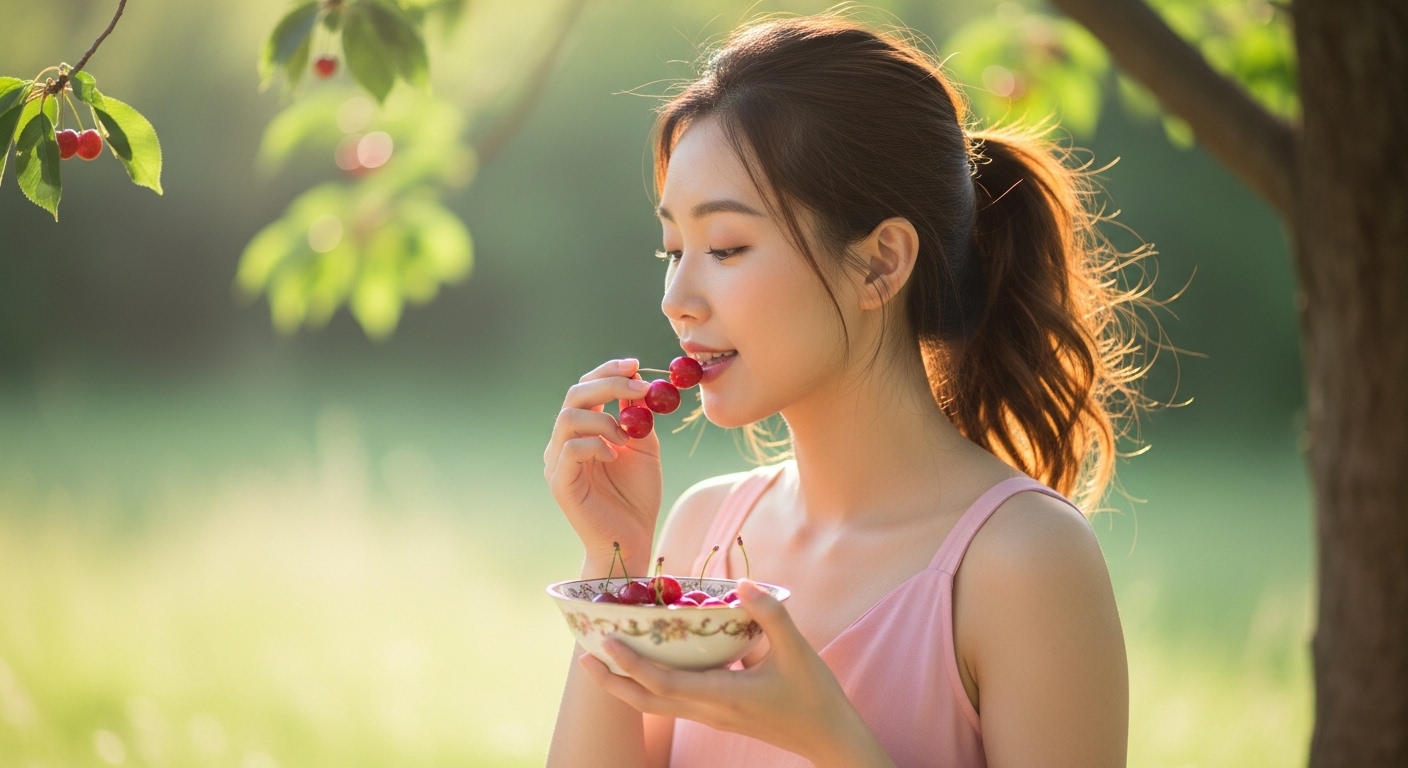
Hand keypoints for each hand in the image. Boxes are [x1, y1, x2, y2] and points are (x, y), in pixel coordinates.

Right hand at [544, 358, 662, 571]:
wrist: (631, 540)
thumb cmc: (636, 498)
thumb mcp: (644, 449)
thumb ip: (639, 419)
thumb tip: (640, 384)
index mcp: (583, 431)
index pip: (586, 388)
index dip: (608, 371)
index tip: (636, 364)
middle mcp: (564, 442)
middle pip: (574, 395)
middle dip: (609, 384)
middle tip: (640, 387)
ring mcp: (557, 462)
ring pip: (568, 418)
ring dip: (604, 418)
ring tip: (627, 436)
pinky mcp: (560, 483)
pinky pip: (571, 449)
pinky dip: (596, 444)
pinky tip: (614, 455)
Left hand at [578, 580, 896, 767]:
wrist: (829, 738)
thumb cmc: (814, 697)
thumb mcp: (798, 652)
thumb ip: (769, 616)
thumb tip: (741, 584)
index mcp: (722, 697)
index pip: (664, 683)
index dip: (632, 663)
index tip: (606, 641)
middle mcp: (708, 710)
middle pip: (647, 701)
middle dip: (612, 682)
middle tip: (584, 658)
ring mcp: (712, 715)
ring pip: (657, 704)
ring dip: (627, 684)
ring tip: (605, 660)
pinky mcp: (719, 713)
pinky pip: (674, 700)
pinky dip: (653, 683)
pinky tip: (652, 662)